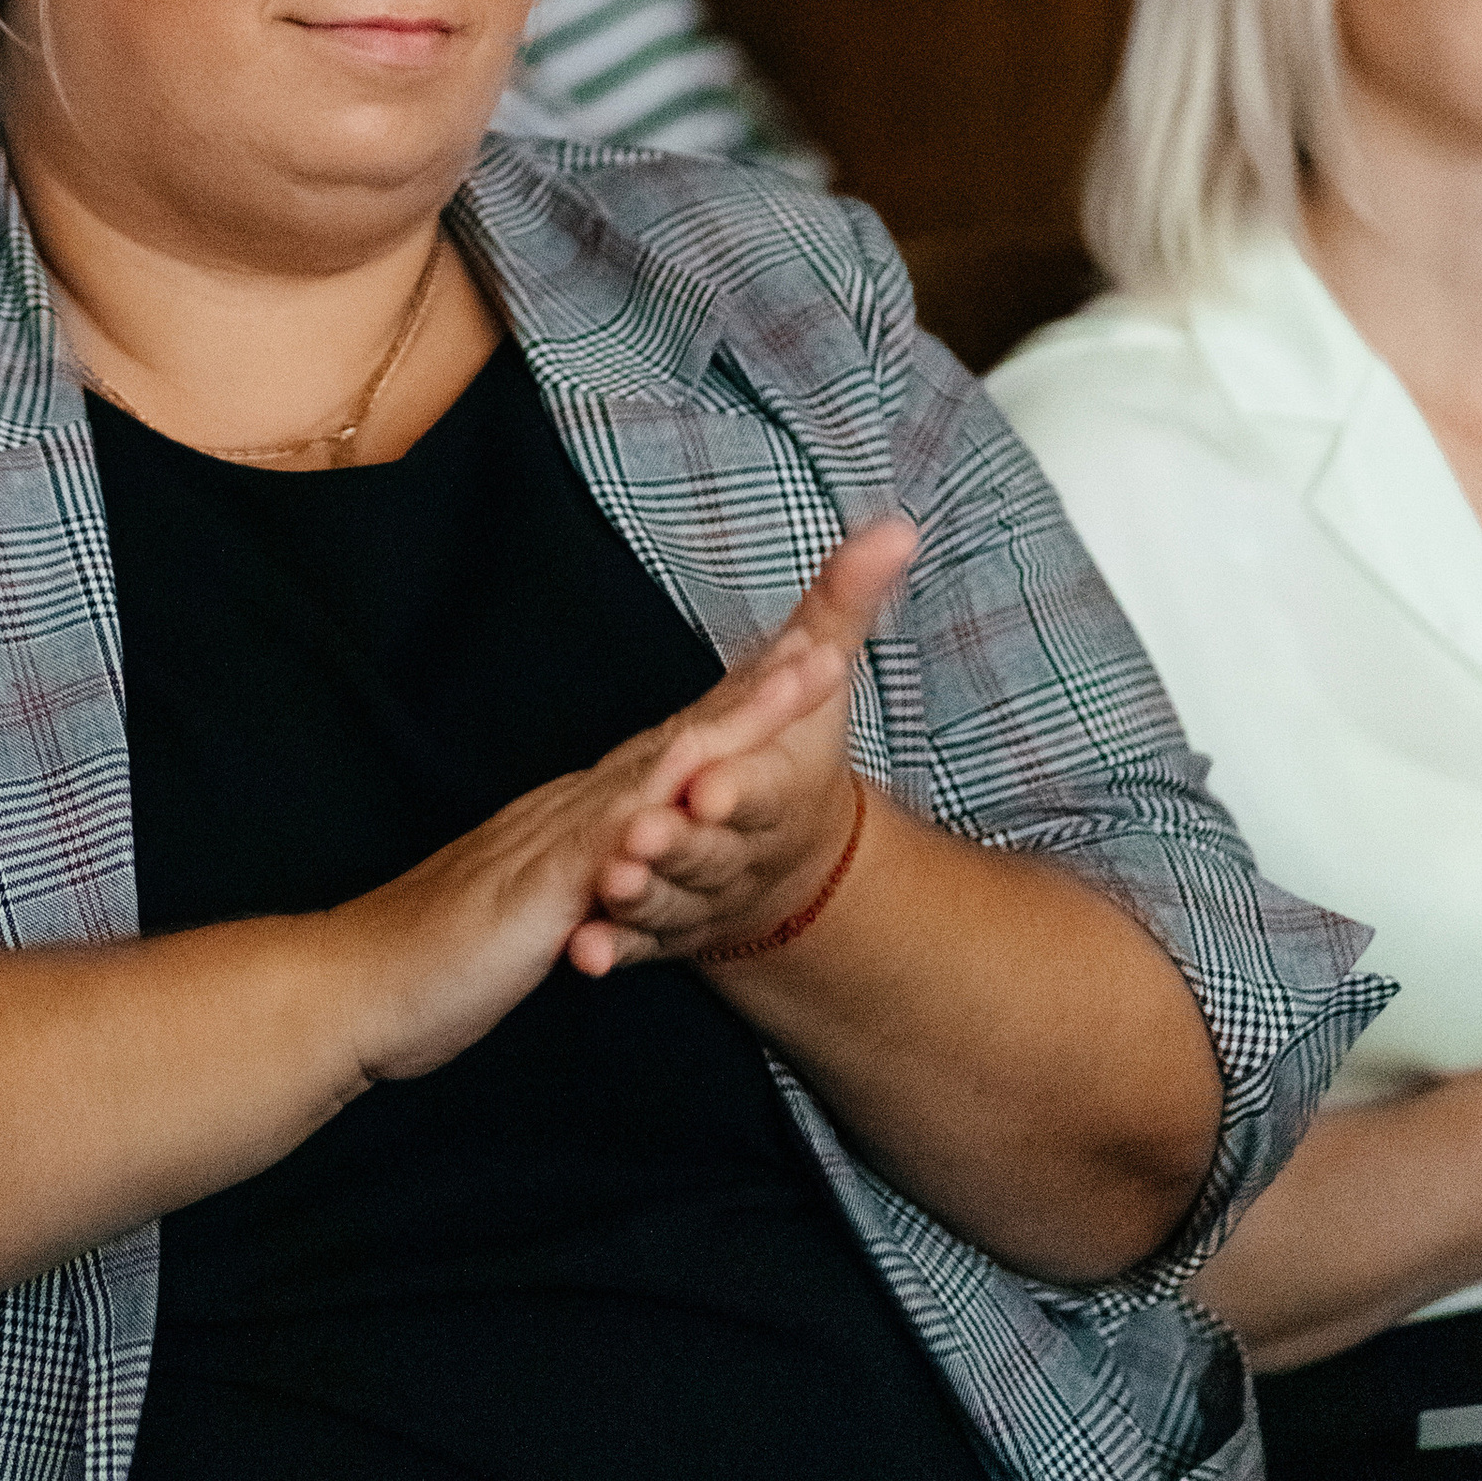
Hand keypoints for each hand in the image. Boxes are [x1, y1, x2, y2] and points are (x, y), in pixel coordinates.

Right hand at [331, 513, 918, 1083]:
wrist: (349, 990)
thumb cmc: (430, 963)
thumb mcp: (526, 916)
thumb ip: (568, 885)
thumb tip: (604, 875)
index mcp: (569, 818)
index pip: (666, 749)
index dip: (734, 707)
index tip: (800, 661)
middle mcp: (568, 811)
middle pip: (680, 734)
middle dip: (757, 687)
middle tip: (831, 633)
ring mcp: (555, 839)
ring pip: (664, 762)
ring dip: (738, 716)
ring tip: (807, 670)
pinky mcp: (543, 884)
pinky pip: (618, 830)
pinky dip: (671, 791)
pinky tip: (716, 763)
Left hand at [577, 511, 919, 972]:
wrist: (794, 861)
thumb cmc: (799, 756)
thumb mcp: (820, 674)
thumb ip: (844, 603)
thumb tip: (897, 524)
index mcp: (776, 788)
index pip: (762, 787)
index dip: (738, 788)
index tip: (710, 787)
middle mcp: (740, 847)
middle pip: (709, 850)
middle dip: (677, 846)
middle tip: (640, 841)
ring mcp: (702, 894)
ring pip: (670, 901)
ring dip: (641, 899)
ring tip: (611, 886)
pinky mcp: (667, 930)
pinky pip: (638, 946)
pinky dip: (613, 952)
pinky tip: (585, 955)